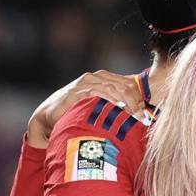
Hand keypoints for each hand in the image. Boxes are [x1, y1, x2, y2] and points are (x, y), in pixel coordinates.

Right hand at [28, 70, 146, 147]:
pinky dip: (110, 101)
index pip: (129, 83)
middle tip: (142, 118)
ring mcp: (85, 82)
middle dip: (136, 102)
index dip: (140, 98)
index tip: (147, 114)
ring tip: (134, 117)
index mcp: (103, 78)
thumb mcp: (98, 106)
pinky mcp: (77, 91)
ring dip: (127, 103)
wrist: (49, 116)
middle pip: (125, 85)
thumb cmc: (76, 111)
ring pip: (114, 88)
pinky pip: (98, 93)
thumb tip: (137, 113)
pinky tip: (118, 111)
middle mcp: (95, 77)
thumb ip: (114, 104)